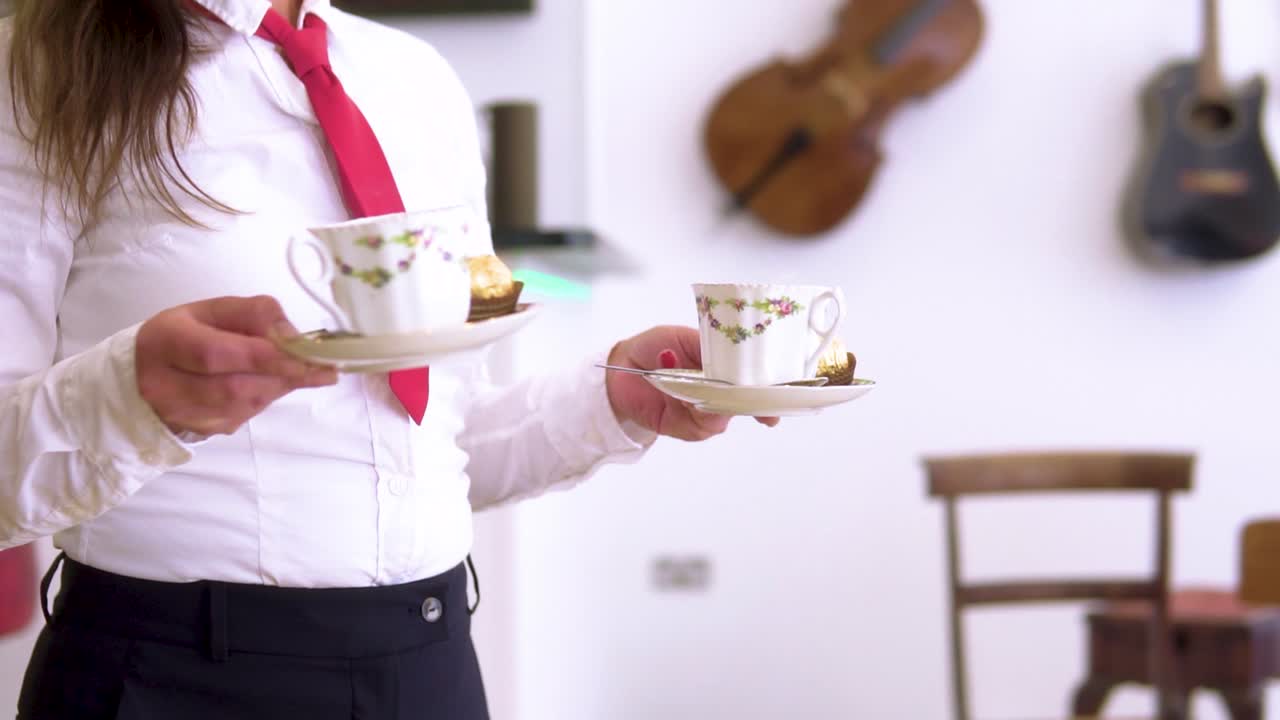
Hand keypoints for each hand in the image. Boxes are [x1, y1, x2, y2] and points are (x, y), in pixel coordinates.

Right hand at [135, 295, 336, 436]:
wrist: (142, 379)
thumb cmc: (184, 335)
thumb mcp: (213, 310)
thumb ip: (253, 313)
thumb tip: (292, 336)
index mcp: (165, 342)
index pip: (217, 354)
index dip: (266, 356)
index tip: (308, 356)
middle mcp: (166, 385)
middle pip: (235, 387)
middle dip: (284, 376)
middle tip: (322, 368)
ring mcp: (182, 415)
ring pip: (245, 406)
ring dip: (280, 386)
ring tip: (301, 371)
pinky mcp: (201, 431)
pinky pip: (245, 416)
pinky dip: (267, 398)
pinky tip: (272, 382)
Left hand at [605, 325, 779, 441]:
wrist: (622, 369)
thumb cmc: (655, 348)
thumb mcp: (687, 337)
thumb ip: (711, 348)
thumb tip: (731, 359)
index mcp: (726, 369)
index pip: (755, 382)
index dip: (771, 392)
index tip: (781, 399)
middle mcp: (720, 393)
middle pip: (745, 404)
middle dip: (748, 402)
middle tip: (740, 393)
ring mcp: (705, 413)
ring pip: (723, 417)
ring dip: (711, 402)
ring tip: (688, 383)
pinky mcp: (687, 428)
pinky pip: (700, 426)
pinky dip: (691, 410)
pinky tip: (675, 393)